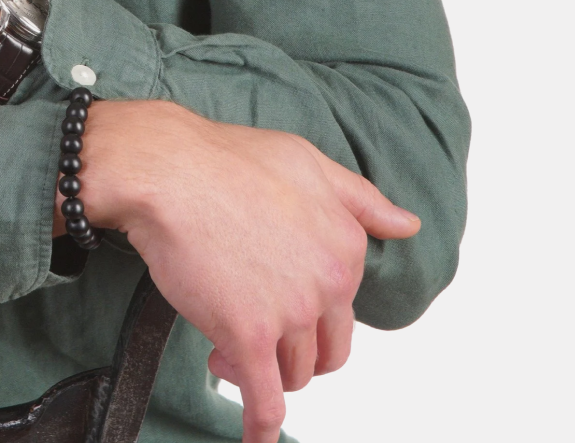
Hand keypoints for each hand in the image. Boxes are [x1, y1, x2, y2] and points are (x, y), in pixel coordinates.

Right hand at [76, 100, 419, 442]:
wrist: (166, 168)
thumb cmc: (226, 160)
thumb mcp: (306, 162)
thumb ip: (361, 199)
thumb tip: (408, 224)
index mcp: (346, 244)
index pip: (342, 305)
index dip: (307, 306)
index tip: (273, 293)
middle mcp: (328, 281)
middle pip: (326, 349)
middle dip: (295, 350)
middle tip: (254, 329)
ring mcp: (290, 312)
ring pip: (294, 373)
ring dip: (262, 369)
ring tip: (222, 344)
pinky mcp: (248, 336)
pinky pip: (264, 401)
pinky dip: (260, 429)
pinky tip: (255, 441)